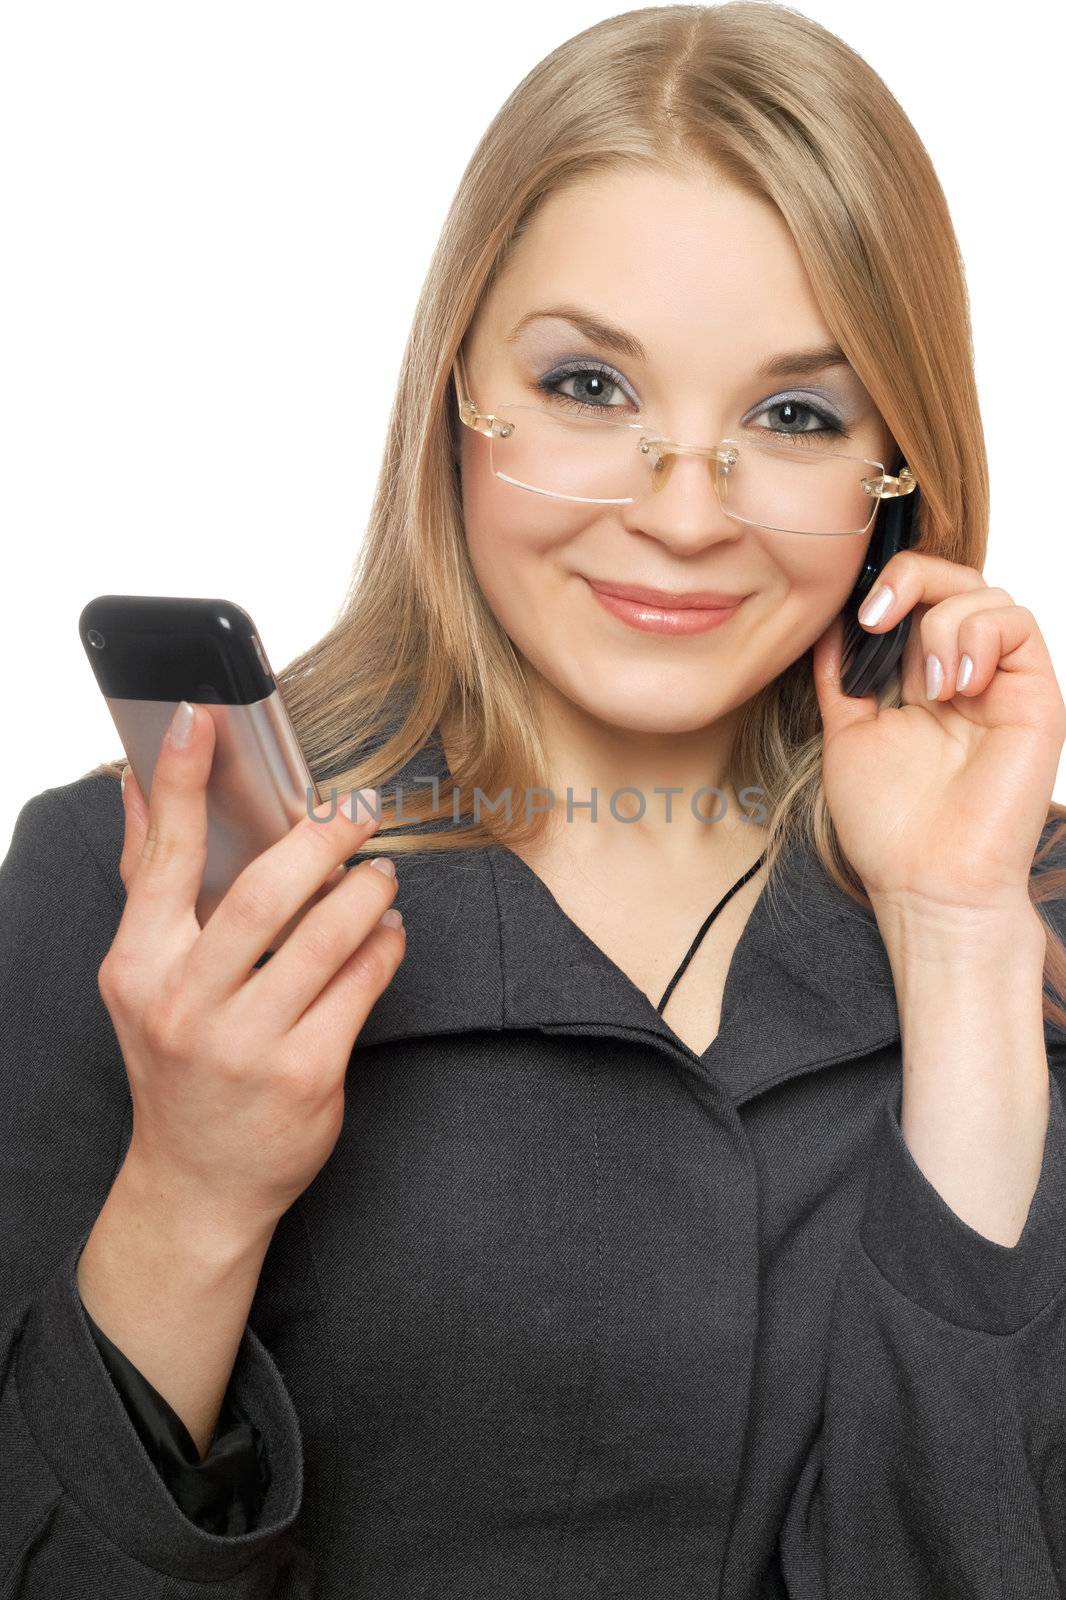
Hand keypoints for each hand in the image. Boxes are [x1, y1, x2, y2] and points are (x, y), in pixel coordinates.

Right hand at [101, 703, 405, 1245]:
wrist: (197, 1182)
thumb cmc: (177, 1063)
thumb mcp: (142, 977)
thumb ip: (150, 882)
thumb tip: (135, 786)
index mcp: (139, 967)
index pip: (162, 859)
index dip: (179, 782)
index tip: (199, 718)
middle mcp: (185, 1005)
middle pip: (261, 896)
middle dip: (318, 841)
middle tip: (354, 812)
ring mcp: (245, 1046)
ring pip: (325, 939)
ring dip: (366, 892)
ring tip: (380, 873)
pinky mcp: (304, 1077)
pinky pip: (360, 988)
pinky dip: (384, 948)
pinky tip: (388, 932)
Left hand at [810, 551, 1065, 918]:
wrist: (926, 880)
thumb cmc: (889, 825)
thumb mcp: (846, 733)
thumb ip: (839, 677)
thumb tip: (826, 620)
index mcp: (920, 680)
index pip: (915, 600)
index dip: (887, 587)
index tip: (856, 615)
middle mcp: (964, 674)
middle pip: (953, 581)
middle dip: (911, 579)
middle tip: (877, 617)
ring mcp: (1000, 684)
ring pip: (986, 594)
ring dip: (943, 623)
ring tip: (930, 688)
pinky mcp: (1034, 697)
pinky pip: (1018, 624)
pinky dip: (980, 635)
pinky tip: (957, 685)